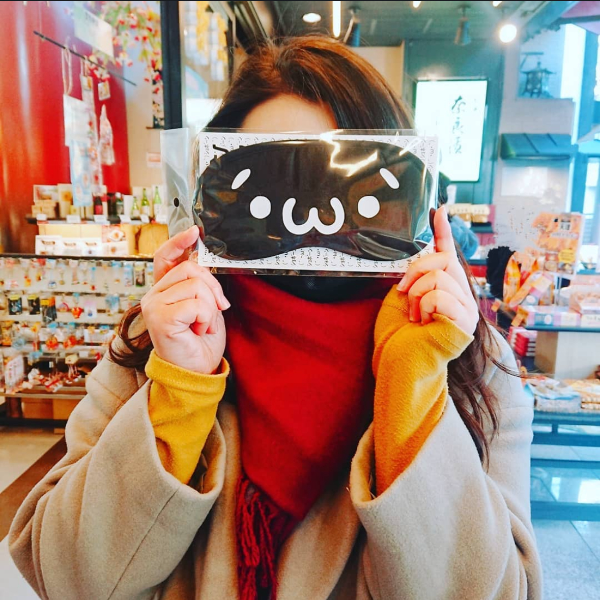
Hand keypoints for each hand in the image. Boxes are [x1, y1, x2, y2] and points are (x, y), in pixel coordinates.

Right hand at [141, 226, 229, 373]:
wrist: (196, 372)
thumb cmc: (200, 343)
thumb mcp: (205, 306)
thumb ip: (200, 285)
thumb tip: (202, 260)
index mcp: (164, 290)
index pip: (165, 257)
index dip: (178, 241)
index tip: (194, 231)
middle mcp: (153, 296)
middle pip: (190, 268)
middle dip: (213, 287)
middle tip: (218, 308)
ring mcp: (154, 306)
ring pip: (196, 284)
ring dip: (210, 306)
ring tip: (202, 324)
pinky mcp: (160, 318)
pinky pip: (197, 304)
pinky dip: (206, 318)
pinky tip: (197, 331)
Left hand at [397, 206, 478, 334]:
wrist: (399, 363)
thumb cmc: (398, 335)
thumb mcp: (401, 298)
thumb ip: (414, 277)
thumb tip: (419, 255)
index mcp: (443, 286)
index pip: (446, 252)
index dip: (443, 230)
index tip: (440, 209)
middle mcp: (459, 293)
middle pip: (440, 259)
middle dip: (414, 273)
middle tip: (403, 294)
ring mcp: (466, 306)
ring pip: (438, 276)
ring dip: (416, 295)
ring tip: (414, 316)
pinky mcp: (465, 319)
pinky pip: (440, 295)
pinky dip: (423, 307)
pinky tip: (423, 323)